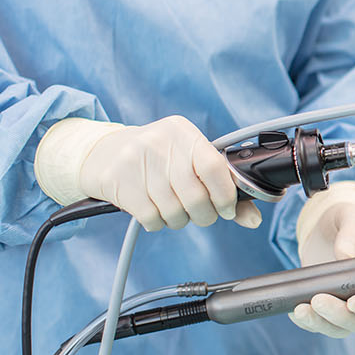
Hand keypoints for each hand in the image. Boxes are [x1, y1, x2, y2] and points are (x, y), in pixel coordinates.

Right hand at [40, 115, 261, 231]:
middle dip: (204, 215)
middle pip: (196, 197)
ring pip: (174, 211)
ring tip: (174, 209)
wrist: (102, 153)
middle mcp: (161, 142)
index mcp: (184, 132)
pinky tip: (154, 210)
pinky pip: (151, 218)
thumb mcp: (189, 161)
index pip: (215, 168)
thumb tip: (253, 220)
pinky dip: (158, 222)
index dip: (226, 197)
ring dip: (179, 220)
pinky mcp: (118, 181)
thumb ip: (222, 187)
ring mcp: (136, 160)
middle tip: (200, 214)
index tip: (227, 210)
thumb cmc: (158, 160)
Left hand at [289, 182, 354, 336]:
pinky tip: (295, 311)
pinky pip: (319, 325)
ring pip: (341, 328)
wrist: (326, 226)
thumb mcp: (353, 218)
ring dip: (321, 323)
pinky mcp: (326, 307)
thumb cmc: (348, 220)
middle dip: (341, 317)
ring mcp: (347, 304)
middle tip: (319, 300)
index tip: (353, 301)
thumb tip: (344, 256)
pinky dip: (308, 322)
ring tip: (301, 309)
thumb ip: (351, 234)